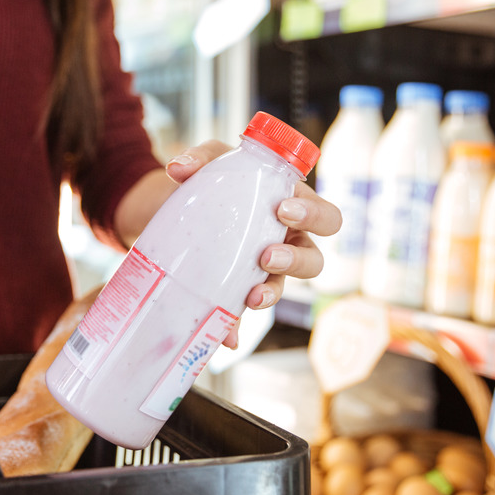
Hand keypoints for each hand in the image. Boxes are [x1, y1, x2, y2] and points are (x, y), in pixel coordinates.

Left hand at [166, 142, 341, 348]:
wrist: (169, 209)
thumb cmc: (209, 181)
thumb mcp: (209, 162)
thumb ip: (200, 159)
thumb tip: (179, 169)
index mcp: (292, 209)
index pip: (325, 216)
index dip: (314, 216)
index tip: (284, 210)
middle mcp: (286, 243)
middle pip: (314, 259)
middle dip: (296, 259)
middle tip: (267, 254)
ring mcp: (262, 271)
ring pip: (284, 289)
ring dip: (271, 292)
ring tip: (252, 293)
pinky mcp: (236, 290)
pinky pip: (242, 312)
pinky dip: (236, 325)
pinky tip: (227, 335)